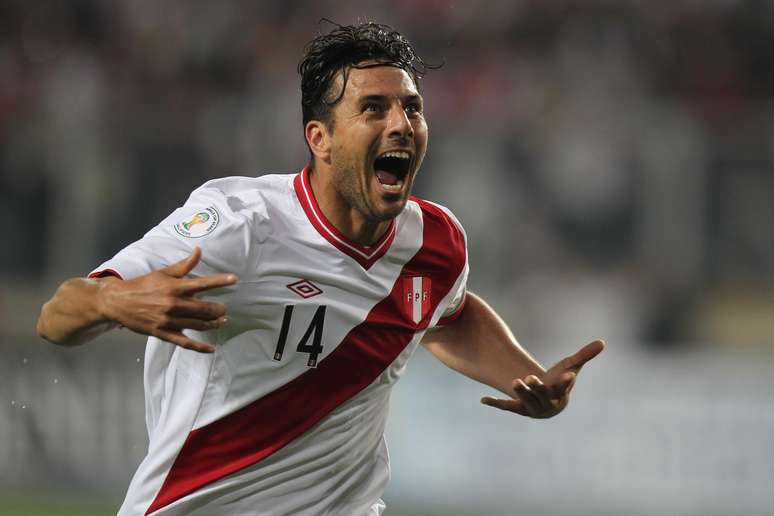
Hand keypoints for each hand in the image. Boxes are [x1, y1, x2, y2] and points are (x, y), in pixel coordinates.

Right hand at [97, 247, 237, 352]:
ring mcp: (168, 320)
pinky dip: (199, 347)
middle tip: (224, 308)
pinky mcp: (163, 333)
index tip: (234, 279)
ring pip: (198, 325)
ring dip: (213, 324)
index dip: (219, 281)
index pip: (202, 283)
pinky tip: (211, 349)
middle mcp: (173, 304)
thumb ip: (184, 265)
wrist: (117, 301)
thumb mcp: (163, 273)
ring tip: (222, 321)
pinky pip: (185, 342)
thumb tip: (199, 250)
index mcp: (174, 287)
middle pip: (204, 309)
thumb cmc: (142, 285)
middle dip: (219, 309)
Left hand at [481, 339, 604, 417]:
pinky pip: (508, 407)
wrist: (550, 403)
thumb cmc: (560, 382)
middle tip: (528, 377)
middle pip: (541, 395)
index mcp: (561, 393)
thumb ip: (585, 355)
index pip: (564, 387)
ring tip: (513, 381)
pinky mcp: (520, 410)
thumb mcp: (571, 367)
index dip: (566, 381)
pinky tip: (483, 399)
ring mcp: (533, 408)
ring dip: (519, 392)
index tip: (568, 374)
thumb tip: (603, 341)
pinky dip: (496, 403)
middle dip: (535, 387)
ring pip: (524, 400)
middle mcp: (547, 404)